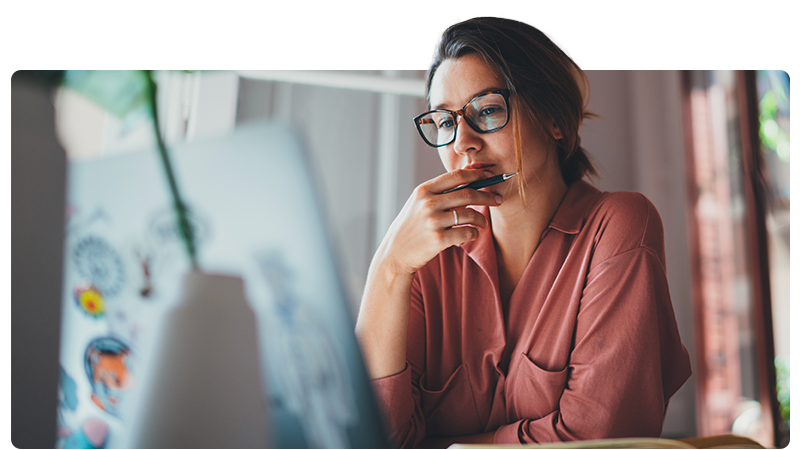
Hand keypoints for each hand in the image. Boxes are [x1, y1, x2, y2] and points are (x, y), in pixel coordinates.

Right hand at [376, 169, 503, 275]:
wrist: (395, 254)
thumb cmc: (410, 228)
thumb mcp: (418, 204)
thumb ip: (438, 192)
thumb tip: (468, 180)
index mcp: (423, 190)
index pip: (456, 176)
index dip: (477, 174)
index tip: (490, 176)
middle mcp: (428, 203)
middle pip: (468, 194)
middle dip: (487, 196)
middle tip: (497, 199)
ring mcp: (433, 221)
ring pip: (470, 214)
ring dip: (482, 219)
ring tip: (483, 223)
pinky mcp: (438, 239)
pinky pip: (467, 233)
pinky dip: (474, 233)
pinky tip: (472, 234)